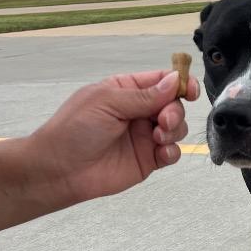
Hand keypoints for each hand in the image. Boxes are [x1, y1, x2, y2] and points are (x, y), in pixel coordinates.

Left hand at [30, 69, 198, 203]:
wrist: (60, 170)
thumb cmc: (73, 130)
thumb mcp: (107, 102)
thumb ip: (144, 95)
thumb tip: (173, 81)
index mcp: (126, 90)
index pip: (161, 81)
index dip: (179, 83)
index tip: (189, 90)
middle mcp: (138, 112)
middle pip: (174, 104)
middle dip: (174, 110)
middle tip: (163, 121)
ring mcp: (144, 136)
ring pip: (176, 128)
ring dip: (174, 130)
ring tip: (157, 137)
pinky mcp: (148, 160)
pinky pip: (172, 152)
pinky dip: (172, 151)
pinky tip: (160, 153)